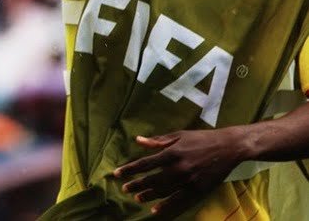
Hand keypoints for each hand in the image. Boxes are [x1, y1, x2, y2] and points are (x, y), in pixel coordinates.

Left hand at [114, 129, 245, 216]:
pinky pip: (180, 202)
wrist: (229, 147)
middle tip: (124, 188)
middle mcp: (178, 168)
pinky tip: (156, 210)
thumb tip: (138, 140)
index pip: (145, 164)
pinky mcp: (199, 190)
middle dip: (136, 185)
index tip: (117, 174)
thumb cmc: (201, 139)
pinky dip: (166, 207)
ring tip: (137, 198)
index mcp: (172, 152)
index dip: (130, 170)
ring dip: (148, 196)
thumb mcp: (178, 135)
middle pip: (152, 180)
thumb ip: (157, 141)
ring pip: (163, 192)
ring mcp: (189, 181)